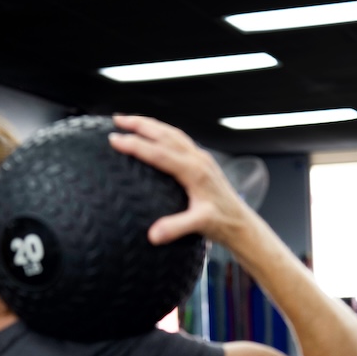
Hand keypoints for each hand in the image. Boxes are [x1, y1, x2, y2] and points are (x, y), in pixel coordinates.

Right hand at [109, 114, 250, 246]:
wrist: (242, 223)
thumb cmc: (222, 223)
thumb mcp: (200, 225)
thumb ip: (176, 228)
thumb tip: (153, 235)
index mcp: (194, 171)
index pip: (159, 152)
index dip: (135, 145)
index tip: (114, 139)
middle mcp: (198, 159)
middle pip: (165, 134)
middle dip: (140, 124)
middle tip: (117, 120)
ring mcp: (201, 158)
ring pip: (172, 133)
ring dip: (150, 124)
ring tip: (130, 121)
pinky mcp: (202, 161)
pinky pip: (179, 140)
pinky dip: (162, 132)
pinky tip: (155, 135)